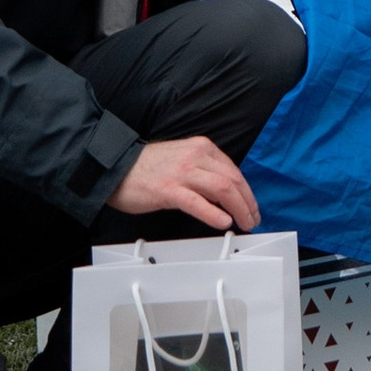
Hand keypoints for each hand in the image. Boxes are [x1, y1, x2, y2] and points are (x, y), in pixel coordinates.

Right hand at [108, 135, 259, 233]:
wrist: (117, 169)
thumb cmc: (148, 168)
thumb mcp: (184, 159)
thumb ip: (204, 170)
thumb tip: (226, 191)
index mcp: (202, 148)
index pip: (233, 170)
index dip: (247, 192)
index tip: (252, 206)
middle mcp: (195, 156)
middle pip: (232, 180)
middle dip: (247, 202)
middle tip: (253, 219)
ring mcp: (182, 172)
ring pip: (221, 189)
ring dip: (238, 209)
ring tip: (244, 223)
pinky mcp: (168, 189)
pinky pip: (197, 202)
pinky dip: (213, 213)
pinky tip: (223, 222)